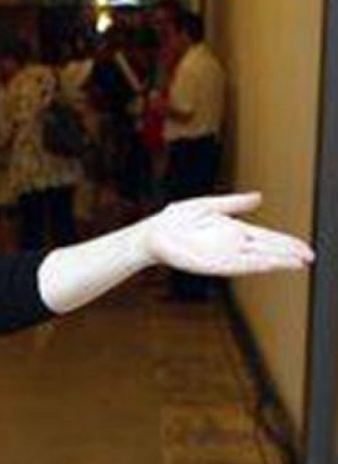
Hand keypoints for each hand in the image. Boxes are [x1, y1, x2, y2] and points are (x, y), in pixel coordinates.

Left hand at [142, 192, 313, 274]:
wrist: (152, 233)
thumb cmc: (175, 220)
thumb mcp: (207, 205)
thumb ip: (233, 203)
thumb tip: (259, 197)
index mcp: (233, 231)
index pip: (267, 237)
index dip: (286, 242)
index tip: (305, 248)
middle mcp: (231, 245)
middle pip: (267, 250)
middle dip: (288, 254)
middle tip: (310, 258)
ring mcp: (222, 256)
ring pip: (256, 260)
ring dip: (276, 262)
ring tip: (298, 263)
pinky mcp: (210, 265)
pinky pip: (236, 266)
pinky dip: (253, 265)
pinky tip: (268, 264)